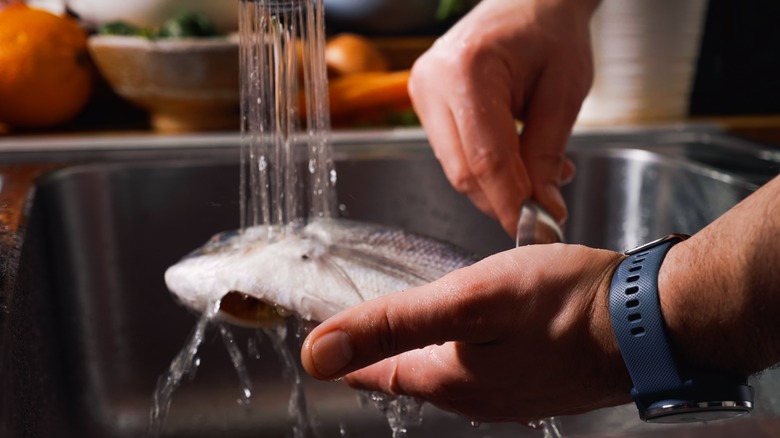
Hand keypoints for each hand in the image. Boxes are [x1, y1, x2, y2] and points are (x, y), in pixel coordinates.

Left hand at [301, 244, 631, 421]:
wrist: (652, 321)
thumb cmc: (564, 304)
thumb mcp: (468, 301)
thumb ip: (394, 324)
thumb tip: (319, 353)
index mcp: (450, 381)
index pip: (378, 373)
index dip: (352, 352)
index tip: (329, 339)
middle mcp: (478, 397)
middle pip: (415, 373)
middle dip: (389, 352)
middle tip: (368, 328)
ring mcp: (514, 393)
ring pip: (454, 370)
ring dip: (432, 347)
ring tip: (418, 325)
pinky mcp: (542, 380)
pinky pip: (491, 366)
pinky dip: (474, 347)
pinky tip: (482, 331)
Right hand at [409, 0, 597, 234]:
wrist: (526, 2)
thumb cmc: (550, 31)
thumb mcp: (564, 91)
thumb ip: (547, 152)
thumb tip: (542, 207)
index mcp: (467, 69)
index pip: (486, 158)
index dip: (510, 202)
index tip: (535, 230)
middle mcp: (433, 82)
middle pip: (464, 170)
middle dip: (503, 200)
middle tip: (542, 214)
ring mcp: (423, 93)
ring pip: (456, 168)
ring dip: (496, 186)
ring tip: (539, 179)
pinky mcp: (425, 104)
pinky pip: (454, 153)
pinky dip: (485, 169)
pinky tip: (516, 163)